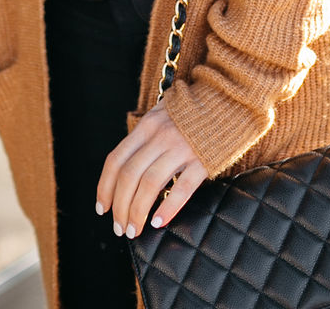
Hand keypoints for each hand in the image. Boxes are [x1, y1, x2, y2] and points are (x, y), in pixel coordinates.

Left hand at [96, 105, 207, 238]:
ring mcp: (181, 148)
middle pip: (129, 175)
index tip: (102, 208)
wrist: (227, 99)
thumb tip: (126, 171)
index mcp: (147, 126)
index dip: (105, 187)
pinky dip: (168, 208)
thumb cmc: (192, 112)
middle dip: (120, 207)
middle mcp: (160, 136)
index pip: (116, 159)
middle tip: (119, 228)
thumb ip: (146, 138)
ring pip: (150, 184)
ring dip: (137, 212)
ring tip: (134, 231)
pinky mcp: (203, 160)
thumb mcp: (162, 115)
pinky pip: (183, 188)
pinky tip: (158, 222)